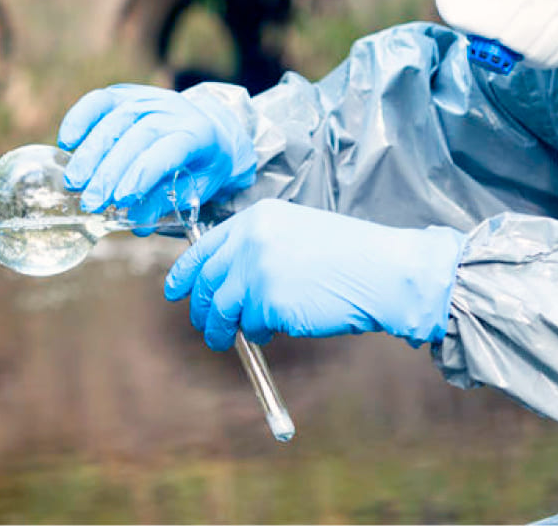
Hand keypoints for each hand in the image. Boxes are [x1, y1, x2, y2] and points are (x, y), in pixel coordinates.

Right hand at [57, 84, 256, 225]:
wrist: (209, 128)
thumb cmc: (201, 165)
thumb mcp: (196, 187)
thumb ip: (168, 202)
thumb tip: (137, 222)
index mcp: (198, 133)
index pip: (168, 149)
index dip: (143, 174)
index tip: (121, 200)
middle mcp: (172, 109)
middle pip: (137, 134)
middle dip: (110, 171)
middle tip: (90, 201)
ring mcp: (147, 97)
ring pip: (115, 118)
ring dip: (91, 153)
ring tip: (74, 183)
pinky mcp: (126, 93)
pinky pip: (100, 100)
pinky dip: (80, 118)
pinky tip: (67, 143)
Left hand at [164, 199, 464, 349]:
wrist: (382, 270)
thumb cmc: (349, 255)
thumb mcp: (296, 231)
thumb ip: (259, 246)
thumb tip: (228, 278)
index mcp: (256, 219)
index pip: (205, 247)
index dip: (185, 273)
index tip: (175, 291)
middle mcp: (250, 241)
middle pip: (208, 281)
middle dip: (202, 309)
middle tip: (206, 327)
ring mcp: (258, 272)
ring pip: (225, 309)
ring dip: (223, 329)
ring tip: (229, 339)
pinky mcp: (270, 302)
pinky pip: (253, 325)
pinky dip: (261, 332)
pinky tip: (277, 329)